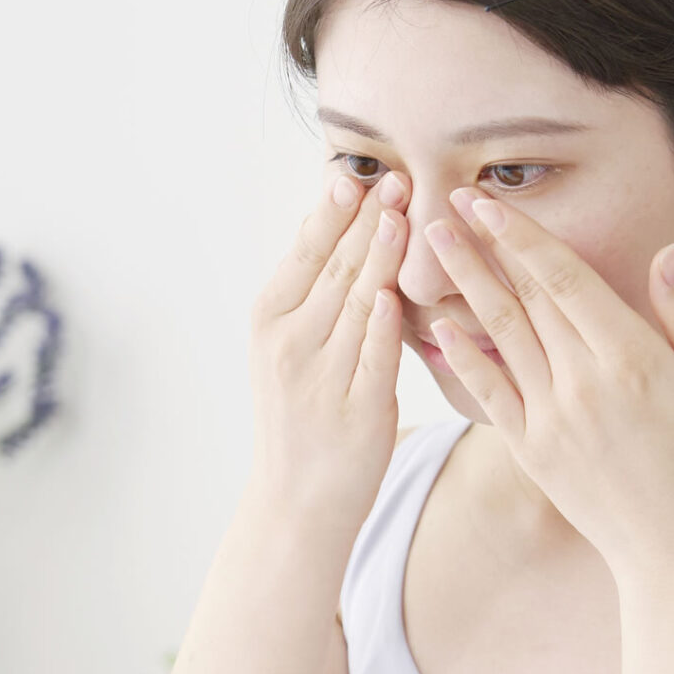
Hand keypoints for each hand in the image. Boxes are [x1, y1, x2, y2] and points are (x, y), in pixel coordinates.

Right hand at [247, 170, 410, 541]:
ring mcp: (321, 377)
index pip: (306, 252)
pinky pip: (374, 358)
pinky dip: (383, 325)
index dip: (335, 212)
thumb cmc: (301, 413)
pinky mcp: (356, 410)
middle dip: (367, 220)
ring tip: (402, 214)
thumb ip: (312, 292)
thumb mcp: (289, 346)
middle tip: (396, 178)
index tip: (360, 174)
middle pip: (334, 268)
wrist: (296, 499)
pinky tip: (394, 293)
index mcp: (271, 319)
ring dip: (380, 256)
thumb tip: (338, 225)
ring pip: (356, 303)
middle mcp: (290, 343)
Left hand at [422, 187, 673, 583]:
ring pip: (499, 335)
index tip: (488, 200)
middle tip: (446, 202)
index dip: (522, 234)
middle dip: (482, 245)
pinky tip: (437, 327)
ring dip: (464, 284)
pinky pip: (489, 395)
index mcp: (632, 358)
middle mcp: (583, 382)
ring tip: (433, 245)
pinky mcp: (533, 451)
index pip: (564, 278)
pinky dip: (461, 359)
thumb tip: (663, 254)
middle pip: (523, 297)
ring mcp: (551, 418)